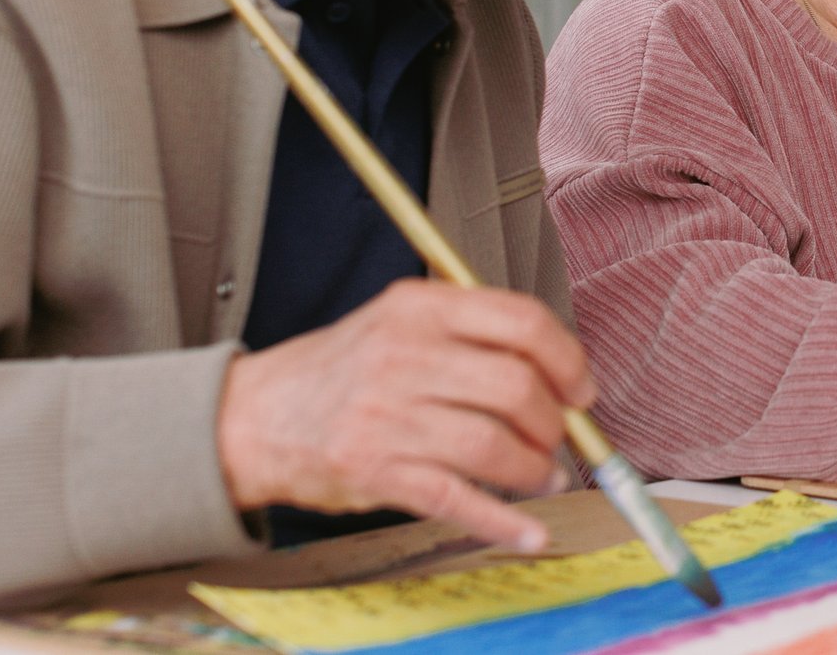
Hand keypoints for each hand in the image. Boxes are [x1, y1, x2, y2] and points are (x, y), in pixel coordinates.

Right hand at [216, 278, 595, 550]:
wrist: (256, 417)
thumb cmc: (345, 370)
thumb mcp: (401, 321)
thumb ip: (472, 334)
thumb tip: (559, 377)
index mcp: (419, 307)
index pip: (521, 321)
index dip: (567, 359)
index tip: (580, 389)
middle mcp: (403, 355)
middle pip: (515, 386)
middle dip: (552, 422)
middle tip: (558, 438)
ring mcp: (387, 415)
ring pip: (492, 445)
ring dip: (534, 469)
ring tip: (542, 475)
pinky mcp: (375, 471)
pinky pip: (456, 500)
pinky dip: (502, 521)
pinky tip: (528, 529)